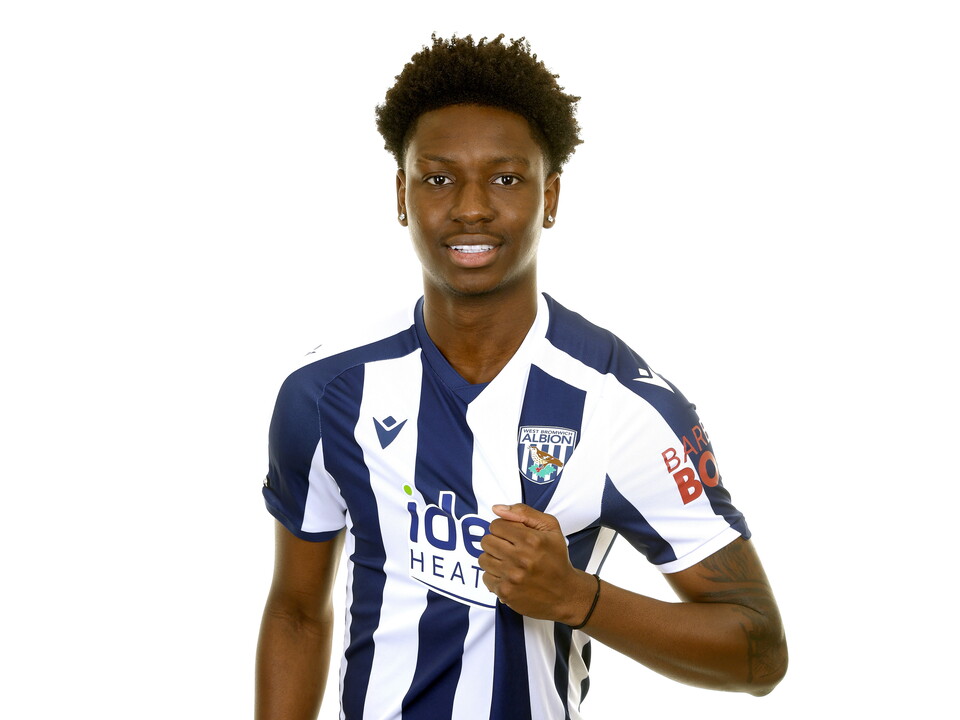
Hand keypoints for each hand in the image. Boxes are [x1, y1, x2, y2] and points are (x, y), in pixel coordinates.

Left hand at [478, 503, 593, 623]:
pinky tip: (509, 577)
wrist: (565, 593)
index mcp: (531, 540)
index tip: (512, 536)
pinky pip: (486, 578)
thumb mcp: (550, 528)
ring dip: (494, 559)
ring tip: (509, 563)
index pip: (496, 525)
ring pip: (483, 559)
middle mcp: (521, 558)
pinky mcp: (506, 593)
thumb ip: (523, 512)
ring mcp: (512, 577)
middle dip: (496, 542)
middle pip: (486, 541)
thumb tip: (496, 508)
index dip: (503, 528)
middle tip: (509, 549)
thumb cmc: (557, 558)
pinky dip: (495, 577)